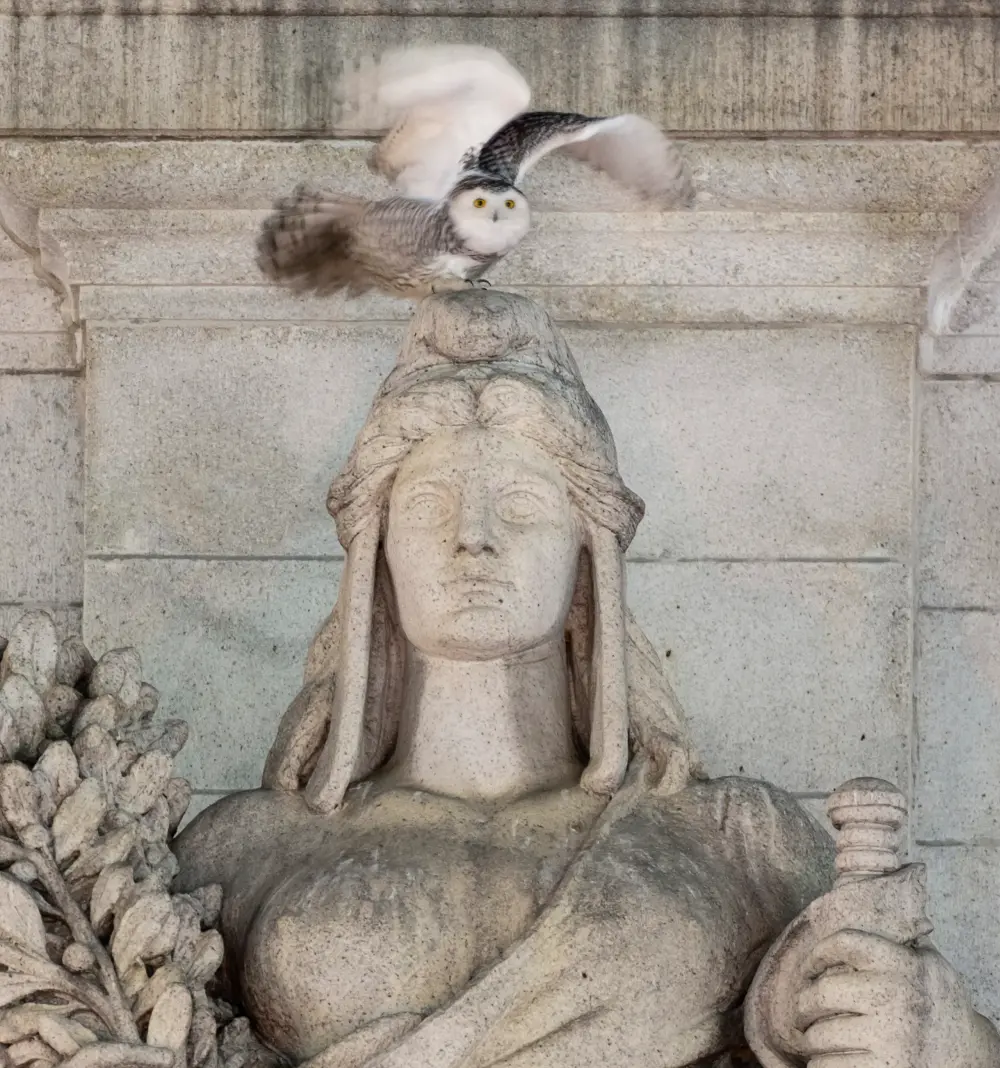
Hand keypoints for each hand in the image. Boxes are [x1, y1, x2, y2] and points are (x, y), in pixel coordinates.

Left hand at [794, 929, 999, 1067]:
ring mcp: (890, 1036)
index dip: (818, 952)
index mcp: (902, 965)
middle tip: (803, 1008)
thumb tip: (865, 902)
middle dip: (805, 1002)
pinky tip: (825, 1060)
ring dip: (811, 1037)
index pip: (844, 943)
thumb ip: (900, 941)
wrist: (971, 1056)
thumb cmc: (942, 1006)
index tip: (809, 965)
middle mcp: (895, 997)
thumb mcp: (930, 964)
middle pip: (824, 991)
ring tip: (814, 1036)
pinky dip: (820, 1065)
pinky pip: (829, 1066)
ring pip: (821, 1032)